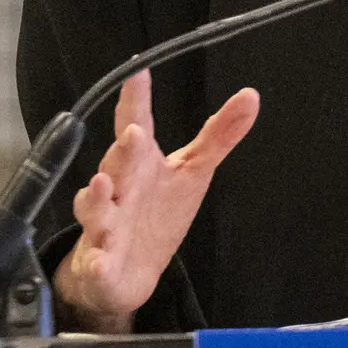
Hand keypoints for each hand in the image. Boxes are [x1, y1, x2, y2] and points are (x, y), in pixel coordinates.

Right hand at [52, 70, 259, 333]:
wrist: (124, 274)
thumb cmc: (156, 213)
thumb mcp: (193, 172)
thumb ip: (219, 135)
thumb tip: (252, 95)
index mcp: (141, 164)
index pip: (137, 125)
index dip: (136, 100)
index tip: (138, 73)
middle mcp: (118, 189)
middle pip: (118, 165)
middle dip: (124, 150)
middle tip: (134, 134)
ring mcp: (104, 225)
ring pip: (96, 209)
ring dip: (97, 198)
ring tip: (103, 183)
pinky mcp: (99, 263)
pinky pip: (95, 263)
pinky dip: (95, 262)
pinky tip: (98, 261)